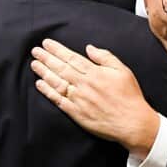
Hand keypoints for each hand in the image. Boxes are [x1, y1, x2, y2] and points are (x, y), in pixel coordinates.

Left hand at [30, 39, 160, 157]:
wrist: (132, 122)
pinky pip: (58, 100)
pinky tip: (40, 84)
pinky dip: (48, 92)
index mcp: (95, 73)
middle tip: (35, 51)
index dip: (57, 50)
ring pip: (57, 82)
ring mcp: (78, 99)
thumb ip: (105, 57)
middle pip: (60, 68)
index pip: (71, 58)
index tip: (46, 43)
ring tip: (34, 64)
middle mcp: (84, 85)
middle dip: (46, 58)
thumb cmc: (129, 96)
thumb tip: (89, 48)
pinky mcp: (76, 113)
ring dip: (44, 72)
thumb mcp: (123, 70)